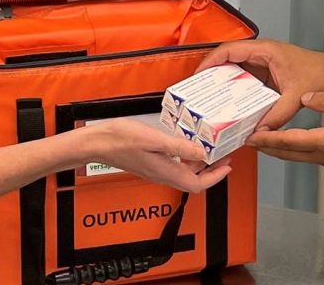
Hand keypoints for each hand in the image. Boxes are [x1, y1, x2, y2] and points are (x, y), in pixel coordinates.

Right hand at [87, 119, 231, 193]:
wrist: (96, 143)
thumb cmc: (120, 140)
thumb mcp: (154, 140)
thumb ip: (179, 147)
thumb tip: (201, 153)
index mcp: (166, 172)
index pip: (197, 184)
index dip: (215, 177)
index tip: (227, 167)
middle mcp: (162, 174)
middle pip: (193, 179)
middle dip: (211, 169)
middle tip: (223, 155)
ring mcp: (155, 169)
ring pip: (184, 172)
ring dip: (199, 163)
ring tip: (209, 148)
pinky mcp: (150, 162)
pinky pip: (174, 164)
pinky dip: (186, 156)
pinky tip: (187, 144)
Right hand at [197, 40, 323, 130]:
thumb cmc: (319, 73)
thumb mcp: (297, 96)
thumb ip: (278, 115)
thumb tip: (260, 130)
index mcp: (265, 50)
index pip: (230, 50)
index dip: (211, 61)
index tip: (199, 74)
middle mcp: (261, 55)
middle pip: (227, 60)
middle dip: (211, 74)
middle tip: (198, 91)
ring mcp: (262, 64)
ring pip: (234, 71)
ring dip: (222, 83)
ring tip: (209, 100)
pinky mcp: (265, 75)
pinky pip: (244, 81)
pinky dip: (234, 92)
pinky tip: (230, 106)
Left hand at [247, 92, 323, 176]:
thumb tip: (307, 97)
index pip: (287, 141)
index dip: (266, 139)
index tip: (250, 136)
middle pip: (287, 154)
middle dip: (266, 148)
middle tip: (249, 142)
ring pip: (298, 157)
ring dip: (280, 150)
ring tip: (265, 142)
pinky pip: (310, 158)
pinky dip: (296, 151)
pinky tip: (295, 144)